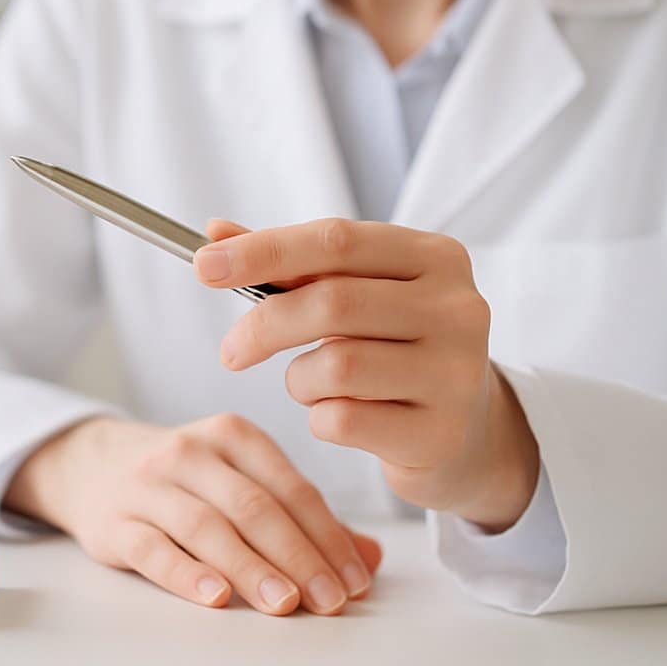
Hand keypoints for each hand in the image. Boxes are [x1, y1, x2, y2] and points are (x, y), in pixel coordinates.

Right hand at [2, 413, 382, 614]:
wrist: (91, 465)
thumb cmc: (184, 479)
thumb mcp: (242, 479)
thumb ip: (305, 519)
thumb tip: (370, 559)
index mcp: (232, 436)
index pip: (290, 487)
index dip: (327, 535)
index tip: (353, 580)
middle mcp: (190, 452)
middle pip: (253, 506)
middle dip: (297, 555)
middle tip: (328, 599)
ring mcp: (149, 485)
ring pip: (207, 526)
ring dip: (250, 568)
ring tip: (284, 603)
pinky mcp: (116, 522)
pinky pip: (153, 548)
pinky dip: (186, 573)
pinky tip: (215, 595)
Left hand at [194, 217, 539, 530]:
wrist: (462, 433)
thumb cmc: (394, 349)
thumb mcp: (354, 295)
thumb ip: (288, 264)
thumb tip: (214, 232)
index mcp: (435, 257)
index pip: (335, 241)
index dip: (263, 250)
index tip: (204, 264)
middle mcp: (458, 308)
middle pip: (332, 302)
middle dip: (264, 326)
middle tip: (231, 351)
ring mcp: (457, 372)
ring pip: (336, 365)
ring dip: (299, 379)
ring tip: (310, 385)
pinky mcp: (440, 433)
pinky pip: (343, 420)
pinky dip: (319, 418)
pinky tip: (337, 416)